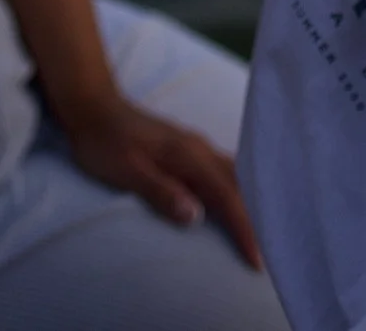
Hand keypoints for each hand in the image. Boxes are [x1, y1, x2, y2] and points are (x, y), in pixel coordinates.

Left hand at [60, 93, 263, 269]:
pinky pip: (223, 171)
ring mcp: (194, 146)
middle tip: (273, 251)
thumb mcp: (126, 170)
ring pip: (234, 175)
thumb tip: (196, 215)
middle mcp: (198, 147)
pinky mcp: (188, 149)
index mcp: (187, 154)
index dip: (244, 227)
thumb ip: (160, 191)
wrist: (92, 106)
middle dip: (257, 217)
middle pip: (239, 184)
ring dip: (249, 202)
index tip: (258, 259)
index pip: (226, 194)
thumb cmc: (103, 143)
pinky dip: (237, 190)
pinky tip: (239, 203)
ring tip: (263, 232)